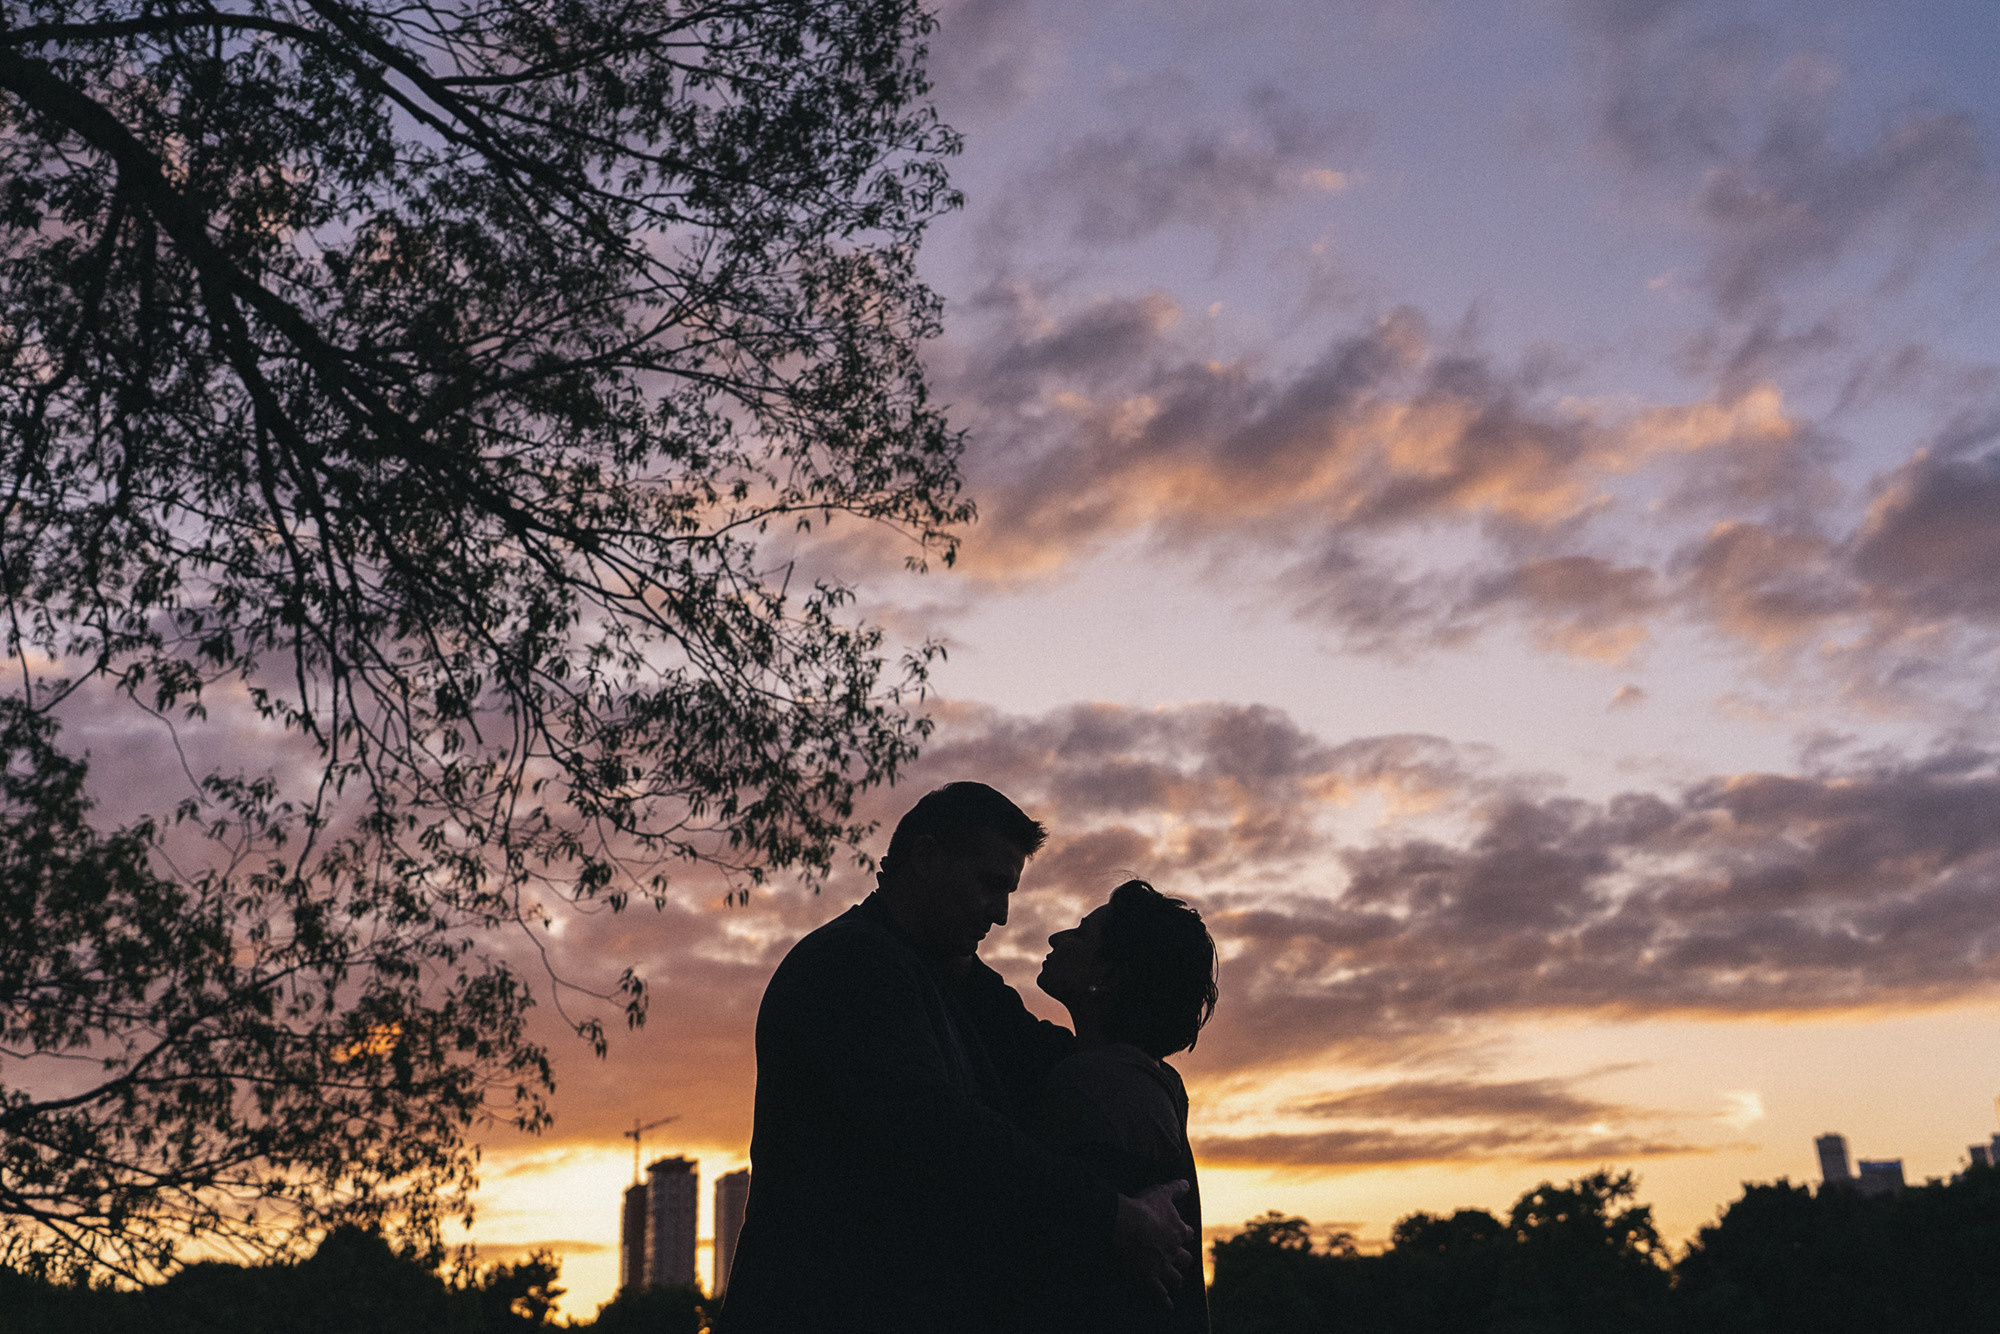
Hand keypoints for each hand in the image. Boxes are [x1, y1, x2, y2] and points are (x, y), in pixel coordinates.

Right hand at [1113, 1180, 1194, 1307]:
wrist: (1125, 1225)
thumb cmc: (1143, 1207)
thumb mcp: (1161, 1192)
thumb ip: (1176, 1188)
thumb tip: (1186, 1183)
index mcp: (1178, 1231)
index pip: (1186, 1234)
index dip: (1183, 1234)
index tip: (1182, 1234)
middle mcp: (1173, 1251)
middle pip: (1184, 1259)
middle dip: (1183, 1259)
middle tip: (1181, 1260)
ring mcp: (1162, 1266)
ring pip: (1175, 1277)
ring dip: (1175, 1279)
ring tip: (1176, 1282)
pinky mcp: (1149, 1278)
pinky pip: (1159, 1293)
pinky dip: (1164, 1301)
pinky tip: (1168, 1306)